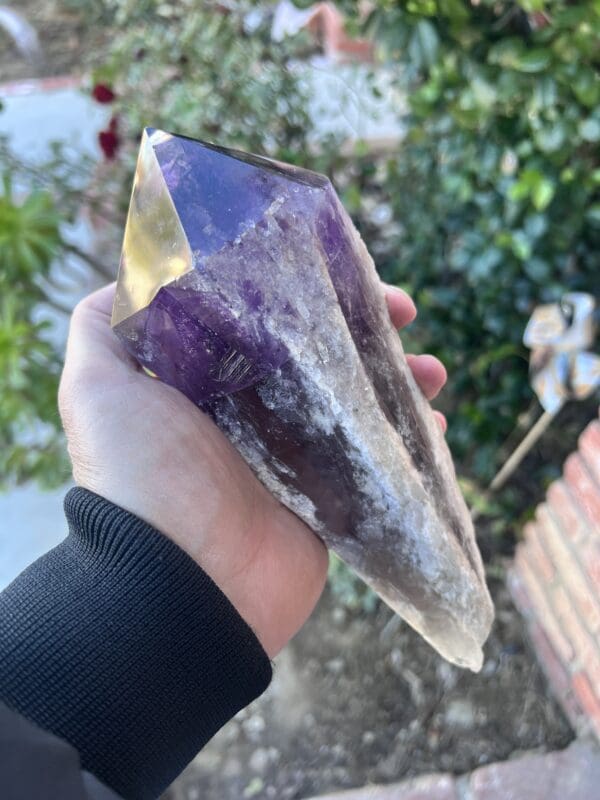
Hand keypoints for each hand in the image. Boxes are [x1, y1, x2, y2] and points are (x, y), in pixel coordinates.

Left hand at [58, 283, 446, 656]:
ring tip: (431, 370)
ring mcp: (294, 458)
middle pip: (320, 358)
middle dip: (365, 329)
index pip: (265, 321)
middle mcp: (252, 416)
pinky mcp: (326, 500)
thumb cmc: (139, 475)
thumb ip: (101, 327)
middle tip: (402, 312)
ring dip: (398, 380)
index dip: (303, 290)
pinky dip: (408, 440)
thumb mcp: (95, 387)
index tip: (340, 267)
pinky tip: (433, 424)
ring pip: (356, 404)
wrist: (180, 582)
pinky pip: (375, 461)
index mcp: (210, 383)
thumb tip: (129, 276)